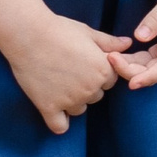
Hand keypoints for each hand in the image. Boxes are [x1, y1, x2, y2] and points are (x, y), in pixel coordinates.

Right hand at [6, 12, 129, 134]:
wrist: (28, 34)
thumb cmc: (59, 30)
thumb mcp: (88, 33)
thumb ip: (109, 42)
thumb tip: (128, 44)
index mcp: (103, 71)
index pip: (109, 81)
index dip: (98, 72)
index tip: (83, 63)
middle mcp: (90, 89)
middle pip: (96, 96)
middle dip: (86, 86)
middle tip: (68, 70)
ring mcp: (70, 100)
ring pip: (79, 109)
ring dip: (72, 101)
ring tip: (57, 82)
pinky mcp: (49, 107)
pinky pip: (60, 126)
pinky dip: (59, 121)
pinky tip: (54, 110)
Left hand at [109, 0, 156, 91]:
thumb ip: (156, 18)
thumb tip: (138, 37)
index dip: (148, 77)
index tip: (131, 83)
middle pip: (154, 72)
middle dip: (130, 71)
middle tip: (109, 57)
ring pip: (149, 69)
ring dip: (129, 67)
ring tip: (109, 56)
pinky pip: (148, 62)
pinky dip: (133, 61)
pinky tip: (117, 55)